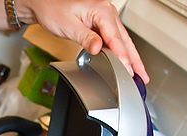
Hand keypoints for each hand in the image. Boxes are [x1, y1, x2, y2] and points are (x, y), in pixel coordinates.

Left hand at [16, 0, 148, 82]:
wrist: (44, 4)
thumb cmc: (53, 10)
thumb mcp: (69, 26)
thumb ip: (86, 38)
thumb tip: (98, 48)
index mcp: (101, 10)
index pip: (116, 39)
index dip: (123, 57)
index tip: (128, 71)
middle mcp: (106, 12)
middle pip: (125, 40)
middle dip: (135, 60)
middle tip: (142, 76)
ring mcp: (105, 18)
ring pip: (122, 40)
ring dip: (131, 57)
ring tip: (139, 72)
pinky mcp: (100, 24)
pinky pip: (115, 39)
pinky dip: (122, 52)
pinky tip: (125, 62)